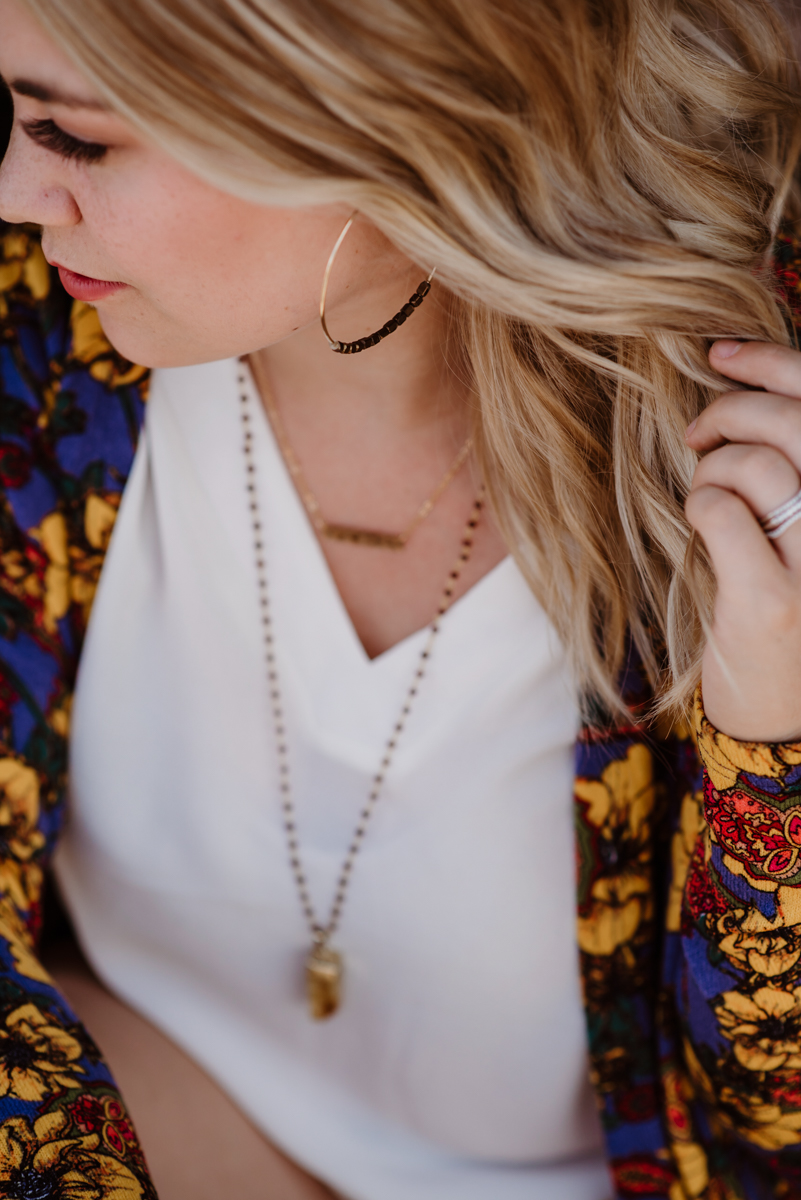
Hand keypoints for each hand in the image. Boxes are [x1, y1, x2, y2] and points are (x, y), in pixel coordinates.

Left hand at [685, 340, 800, 742]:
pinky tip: (703, 526)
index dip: (772, 360)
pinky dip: (700, 506)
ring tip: (707, 496)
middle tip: (697, 435)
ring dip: (711, 470)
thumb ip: (795, 471)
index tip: (718, 352)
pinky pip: (721, 513)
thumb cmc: (794, 610)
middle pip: (791, 422)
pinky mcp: (775, 602)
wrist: (790, 719)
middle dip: (727, 411)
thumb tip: (748, 388)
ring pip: (754, 464)